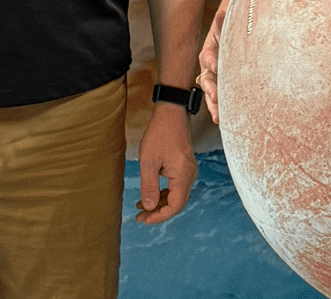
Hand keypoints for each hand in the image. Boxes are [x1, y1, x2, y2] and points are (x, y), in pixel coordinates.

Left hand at [134, 103, 197, 224]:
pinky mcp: (185, 166)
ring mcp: (189, 171)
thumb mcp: (148, 161)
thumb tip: (148, 208)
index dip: (158, 217)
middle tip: (140, 216)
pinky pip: (177, 187)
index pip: (174, 207)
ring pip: (177, 196)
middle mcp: (190, 175)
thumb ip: (148, 186)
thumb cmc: (160, 133)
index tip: (142, 219)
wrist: (172, 112)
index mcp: (183, 176)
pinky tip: (151, 193)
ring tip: (141, 205)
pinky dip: (164, 193)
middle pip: (177, 204)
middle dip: (158, 212)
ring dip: (160, 203)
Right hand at [197, 7, 222, 124]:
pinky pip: (219, 102)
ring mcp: (214, 81)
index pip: (209, 59)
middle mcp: (209, 69)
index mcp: (209, 54)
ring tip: (218, 117)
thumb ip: (222, 24)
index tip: (215, 66)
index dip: (212, 63)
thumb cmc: (228, 34)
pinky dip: (220, 110)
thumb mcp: (225, 28)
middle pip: (207, 81)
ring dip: (214, 106)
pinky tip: (223, 120)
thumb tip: (221, 13)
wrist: (232, 40)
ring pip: (211, 95)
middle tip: (215, 97)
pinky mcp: (222, 90)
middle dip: (212, 90)